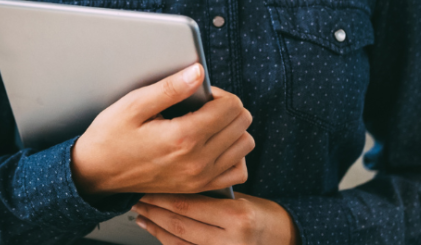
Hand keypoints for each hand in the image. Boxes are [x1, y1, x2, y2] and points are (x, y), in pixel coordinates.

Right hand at [71, 64, 253, 195]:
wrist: (96, 172)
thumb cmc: (110, 137)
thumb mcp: (133, 105)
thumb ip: (169, 88)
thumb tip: (198, 72)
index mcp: (183, 137)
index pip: (230, 107)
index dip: (218, 92)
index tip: (199, 92)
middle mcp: (197, 161)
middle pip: (242, 124)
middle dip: (227, 107)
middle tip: (202, 104)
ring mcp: (200, 178)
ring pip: (244, 146)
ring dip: (232, 129)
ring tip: (208, 122)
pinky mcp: (199, 187)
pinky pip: (237, 172)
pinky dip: (233, 155)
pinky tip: (214, 144)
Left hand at [133, 193, 298, 244]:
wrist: (284, 239)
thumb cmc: (261, 214)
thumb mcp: (239, 198)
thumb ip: (210, 194)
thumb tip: (172, 182)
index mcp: (237, 217)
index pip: (189, 205)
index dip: (163, 195)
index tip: (146, 185)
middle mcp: (231, 241)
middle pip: (180, 225)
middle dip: (153, 210)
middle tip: (136, 197)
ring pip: (178, 243)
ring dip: (155, 227)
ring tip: (141, 214)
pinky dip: (167, 241)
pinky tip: (156, 231)